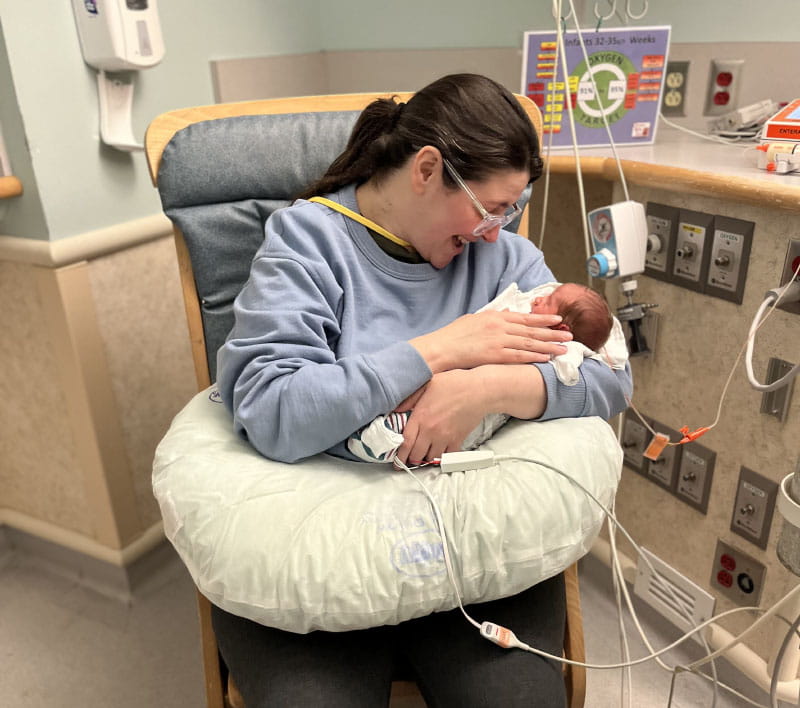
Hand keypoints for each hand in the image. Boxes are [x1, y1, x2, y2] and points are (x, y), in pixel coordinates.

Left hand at [393, 369, 488, 464]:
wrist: (478, 390)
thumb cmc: (454, 384)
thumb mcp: (427, 384)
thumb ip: (409, 398)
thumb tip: (396, 409)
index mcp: (421, 417)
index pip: (405, 442)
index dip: (399, 455)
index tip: (396, 460)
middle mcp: (431, 430)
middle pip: (416, 454)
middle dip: (410, 459)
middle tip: (407, 460)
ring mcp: (445, 437)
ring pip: (431, 458)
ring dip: (425, 458)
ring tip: (422, 455)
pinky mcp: (457, 440)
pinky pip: (447, 455)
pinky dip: (442, 456)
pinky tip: (439, 452)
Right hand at [410, 310, 570, 373]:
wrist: (440, 348)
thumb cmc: (452, 336)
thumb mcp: (473, 319)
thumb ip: (492, 317)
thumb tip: (507, 313)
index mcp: (494, 316)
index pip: (524, 317)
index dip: (542, 319)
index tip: (556, 320)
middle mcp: (499, 326)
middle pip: (531, 329)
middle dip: (552, 332)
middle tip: (569, 334)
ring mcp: (498, 340)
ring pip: (529, 343)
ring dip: (548, 345)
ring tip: (564, 348)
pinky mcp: (495, 355)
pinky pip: (519, 356)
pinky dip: (534, 356)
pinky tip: (546, 358)